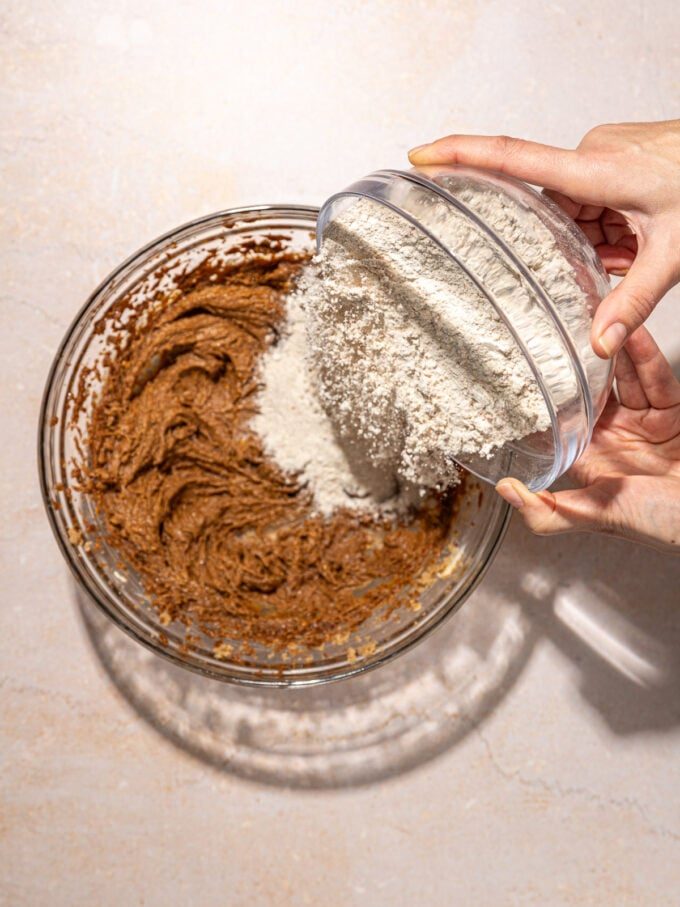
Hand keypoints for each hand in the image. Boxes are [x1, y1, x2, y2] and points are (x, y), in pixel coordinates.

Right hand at [409, 121, 679, 358]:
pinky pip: (590, 201)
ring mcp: (603, 156)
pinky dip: (604, 229)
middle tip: (605, 259)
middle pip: (548, 204)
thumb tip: (598, 344)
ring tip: (630, 250)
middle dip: (564, 241)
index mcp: (596, 169)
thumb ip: (633, 300)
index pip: (512, 158)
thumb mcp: (674, 252)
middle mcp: (591, 156)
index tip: (419, 155)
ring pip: (571, 207)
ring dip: (592, 237)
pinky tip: (632, 240)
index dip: (459, 155)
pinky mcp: (614, 160)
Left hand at [493, 328, 679, 551]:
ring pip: (623, 378)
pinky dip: (645, 356)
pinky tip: (633, 332)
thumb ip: (548, 513)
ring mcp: (642, 422)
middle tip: (560, 328)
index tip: (529, 364)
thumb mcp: (597, 518)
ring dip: (612, 350)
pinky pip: (656, 379)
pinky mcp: (672, 411)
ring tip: (596, 318)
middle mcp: (612, 437)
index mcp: (588, 460)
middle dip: (578, 362)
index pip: (560, 420)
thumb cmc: (661, 524)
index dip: (546, 394)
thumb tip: (506, 490)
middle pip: (591, 390)